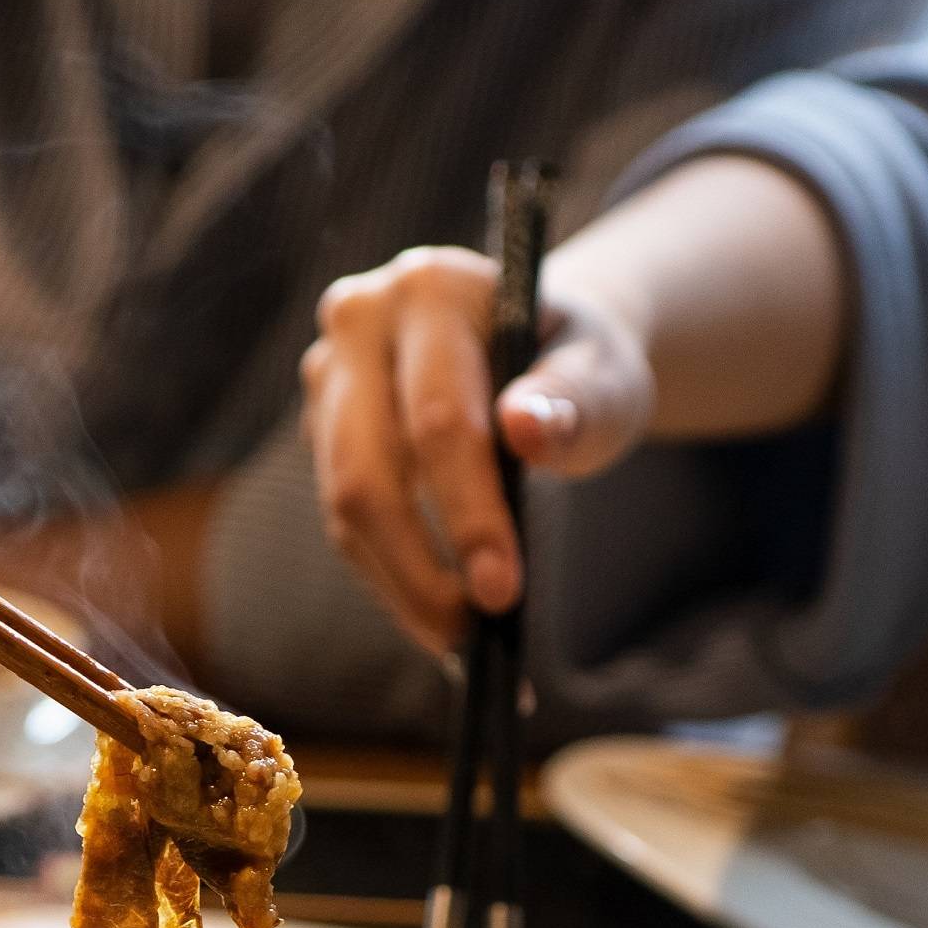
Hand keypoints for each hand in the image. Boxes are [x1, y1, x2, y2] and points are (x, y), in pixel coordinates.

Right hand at [301, 249, 653, 649]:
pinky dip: (389, 572)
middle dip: (416, 566)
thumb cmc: (579, 362)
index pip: (439, 418)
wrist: (543, 350)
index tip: (502, 591)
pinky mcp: (322, 427)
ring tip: (458, 638)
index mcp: (433, 289)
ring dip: (397, 582)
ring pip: (343, 502)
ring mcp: (329, 374)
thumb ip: (575, 399)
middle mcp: (361, 319)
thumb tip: (527, 430)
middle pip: (365, 467)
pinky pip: (345, 517)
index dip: (468, 513)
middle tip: (468, 637)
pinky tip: (436, 612)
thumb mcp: (604, 374)